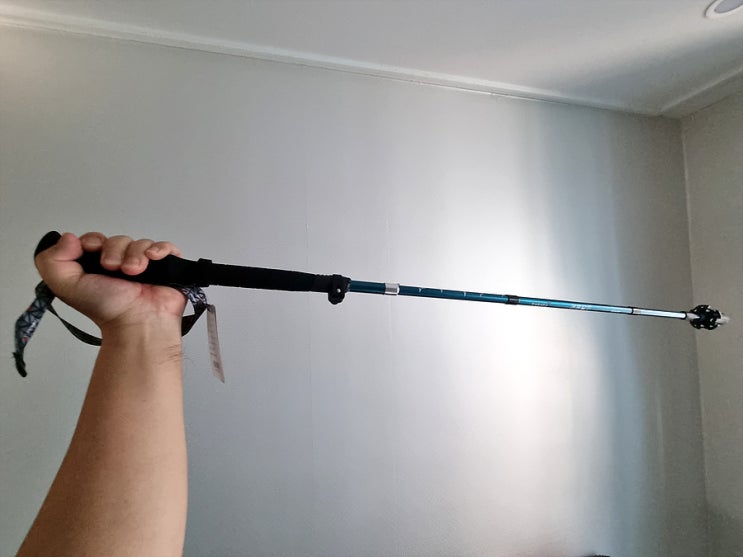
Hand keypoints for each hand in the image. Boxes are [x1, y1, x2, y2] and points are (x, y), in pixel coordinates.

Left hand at [35, 232, 186, 333]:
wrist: (137, 322)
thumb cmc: (107, 309)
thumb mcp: (66, 285)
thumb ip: (52, 260)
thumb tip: (68, 237)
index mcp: (96, 266)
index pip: (95, 239)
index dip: (93, 241)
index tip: (94, 251)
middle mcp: (120, 263)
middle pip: (118, 239)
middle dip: (114, 251)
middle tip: (114, 269)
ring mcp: (144, 265)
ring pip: (140, 242)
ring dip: (135, 255)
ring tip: (134, 273)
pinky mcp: (166, 267)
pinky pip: (165, 247)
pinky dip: (159, 249)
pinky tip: (153, 259)